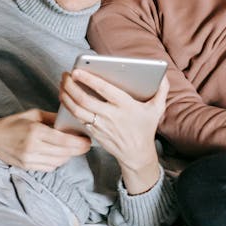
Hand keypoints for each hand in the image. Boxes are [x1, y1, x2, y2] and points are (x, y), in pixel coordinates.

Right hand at [0, 110, 90, 170]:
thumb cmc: (14, 123)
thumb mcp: (34, 114)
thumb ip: (53, 118)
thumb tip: (72, 121)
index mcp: (35, 131)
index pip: (63, 140)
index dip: (79, 143)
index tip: (88, 140)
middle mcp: (33, 147)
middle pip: (64, 153)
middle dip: (78, 150)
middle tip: (86, 144)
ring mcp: (30, 159)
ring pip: (59, 161)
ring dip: (68, 156)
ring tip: (73, 148)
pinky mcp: (27, 167)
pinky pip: (50, 167)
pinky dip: (58, 161)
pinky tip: (59, 154)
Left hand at [59, 69, 168, 193]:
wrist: (136, 154)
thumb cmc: (145, 128)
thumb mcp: (157, 109)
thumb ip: (161, 90)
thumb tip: (163, 75)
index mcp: (125, 106)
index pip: (104, 90)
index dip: (89, 79)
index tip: (77, 70)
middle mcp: (110, 115)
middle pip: (85, 100)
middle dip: (71, 86)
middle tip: (65, 75)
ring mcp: (100, 125)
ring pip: (77, 110)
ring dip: (66, 96)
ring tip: (62, 84)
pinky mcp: (94, 132)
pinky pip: (78, 119)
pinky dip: (69, 107)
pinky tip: (65, 98)